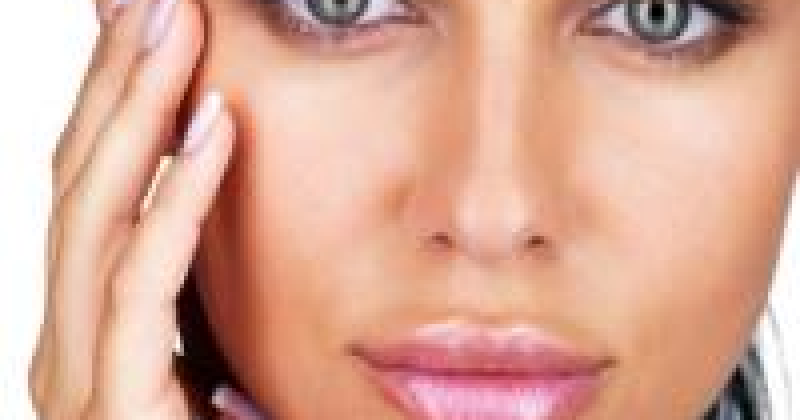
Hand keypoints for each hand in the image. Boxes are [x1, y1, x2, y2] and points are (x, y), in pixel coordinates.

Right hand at [28, 0, 237, 416]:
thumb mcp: (205, 353)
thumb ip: (195, 286)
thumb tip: (222, 195)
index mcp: (89, 322)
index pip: (95, 187)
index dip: (115, 102)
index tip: (149, 30)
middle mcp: (66, 336)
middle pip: (81, 180)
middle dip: (112, 83)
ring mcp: (76, 370)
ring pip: (95, 212)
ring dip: (135, 112)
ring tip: (173, 27)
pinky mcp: (112, 402)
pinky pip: (140, 281)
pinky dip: (176, 198)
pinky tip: (214, 129)